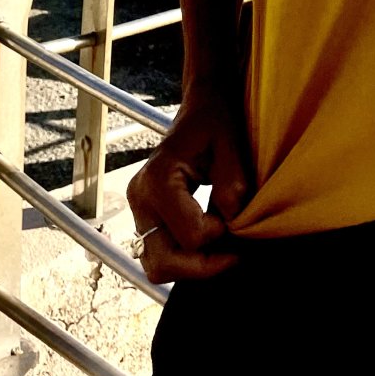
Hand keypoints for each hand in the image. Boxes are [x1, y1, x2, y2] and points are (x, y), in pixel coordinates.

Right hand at [126, 83, 251, 282]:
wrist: (201, 108)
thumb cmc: (216, 121)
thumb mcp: (231, 144)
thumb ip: (232, 184)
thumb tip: (232, 223)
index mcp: (158, 180)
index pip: (191, 236)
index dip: (222, 232)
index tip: (236, 211)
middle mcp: (140, 198)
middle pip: (164, 263)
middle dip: (203, 266)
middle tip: (234, 253)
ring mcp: (138, 210)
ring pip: (157, 267)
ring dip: (192, 267)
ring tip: (221, 249)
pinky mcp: (145, 216)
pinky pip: (159, 254)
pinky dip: (185, 258)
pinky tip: (209, 241)